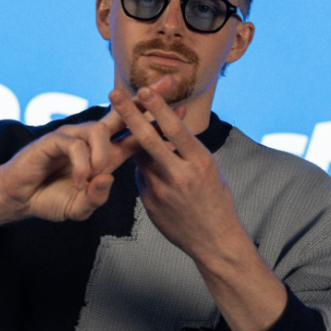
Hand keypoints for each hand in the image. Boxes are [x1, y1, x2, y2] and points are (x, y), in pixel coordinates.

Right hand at [0, 77, 176, 222]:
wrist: (19, 198)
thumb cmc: (50, 199)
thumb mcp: (79, 207)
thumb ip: (95, 197)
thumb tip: (107, 179)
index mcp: (105, 156)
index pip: (137, 135)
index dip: (158, 123)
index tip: (183, 110)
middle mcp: (92, 141)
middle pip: (123, 114)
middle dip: (147, 99)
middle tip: (169, 84)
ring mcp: (73, 137)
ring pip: (98, 133)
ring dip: (101, 155)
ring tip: (94, 176)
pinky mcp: (54, 139)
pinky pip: (76, 146)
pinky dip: (80, 165)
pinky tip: (78, 181)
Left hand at [108, 84, 241, 261]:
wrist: (214, 241)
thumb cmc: (216, 198)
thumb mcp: (210, 168)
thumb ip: (186, 149)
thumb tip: (165, 124)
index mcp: (200, 162)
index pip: (174, 130)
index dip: (157, 108)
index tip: (144, 89)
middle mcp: (180, 175)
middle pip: (148, 139)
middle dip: (130, 114)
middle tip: (114, 93)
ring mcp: (161, 190)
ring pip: (141, 157)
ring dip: (137, 142)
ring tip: (135, 131)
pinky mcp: (149, 202)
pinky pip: (141, 176)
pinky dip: (145, 168)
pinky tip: (156, 172)